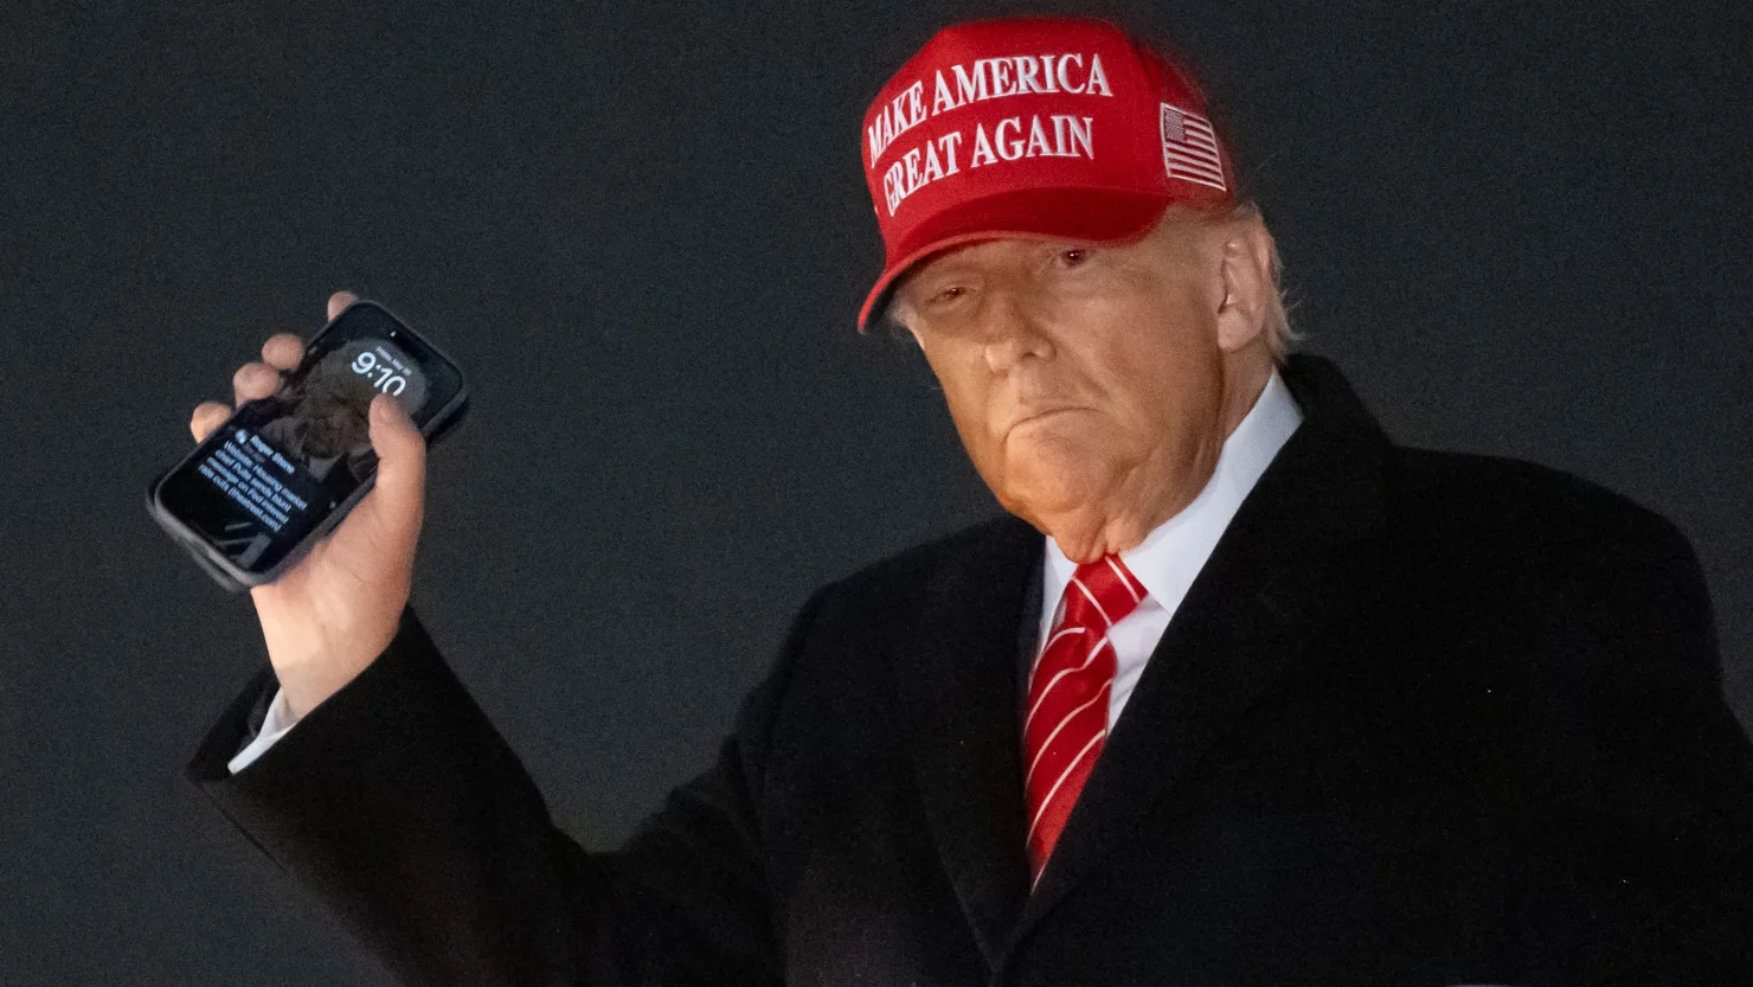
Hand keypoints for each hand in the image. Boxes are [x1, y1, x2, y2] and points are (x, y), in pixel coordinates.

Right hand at [189, 291, 427, 718]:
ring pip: (259, 410)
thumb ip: (403, 459)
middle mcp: (326, 456)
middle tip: (283, 359)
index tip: (338, 308)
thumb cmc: (371, 579)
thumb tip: (387, 402)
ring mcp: (284, 474)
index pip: (360, 387)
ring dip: (250, 386)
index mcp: (368, 455)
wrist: (325, 638)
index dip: (349, 345)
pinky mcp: (247, 498)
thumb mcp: (400, 515)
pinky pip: (223, 451)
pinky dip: (212, 427)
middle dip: (288, 359)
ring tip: (254, 392)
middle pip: (302, 387)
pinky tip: (215, 424)